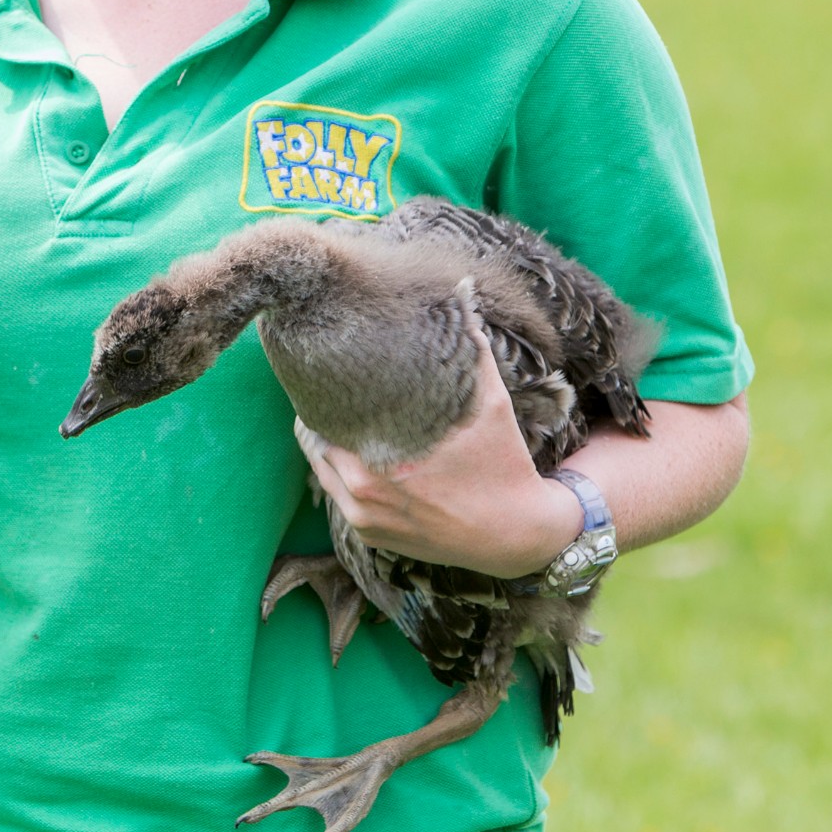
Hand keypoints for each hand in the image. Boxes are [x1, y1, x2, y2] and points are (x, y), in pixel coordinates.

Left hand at [297, 316, 580, 578]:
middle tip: (332, 391)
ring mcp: (364, 519)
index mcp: (380, 458)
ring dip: (328, 445)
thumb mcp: (491, 404)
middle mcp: (363, 493)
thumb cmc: (502, 463)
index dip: (323, 393)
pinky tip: (358, 453)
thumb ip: (471, 350)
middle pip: (314, 442)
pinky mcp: (369, 536)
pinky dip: (342, 474)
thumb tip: (461, 295)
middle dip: (322, 416)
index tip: (329, 374)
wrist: (516, 535)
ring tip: (340, 418)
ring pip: (322, 470)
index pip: (322, 417)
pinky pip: (338, 497)